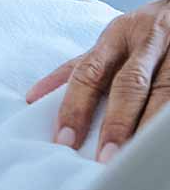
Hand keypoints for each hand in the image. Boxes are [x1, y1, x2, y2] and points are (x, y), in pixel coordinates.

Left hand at [26, 0, 169, 162]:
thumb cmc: (140, 33)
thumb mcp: (107, 43)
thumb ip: (75, 69)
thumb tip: (33, 97)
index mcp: (115, 36)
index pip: (89, 72)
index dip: (75, 106)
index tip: (65, 138)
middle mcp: (146, 41)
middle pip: (129, 84)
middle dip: (116, 122)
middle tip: (105, 156)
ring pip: (165, 93)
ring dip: (148, 125)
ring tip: (135, 154)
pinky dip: (168, 120)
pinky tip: (160, 140)